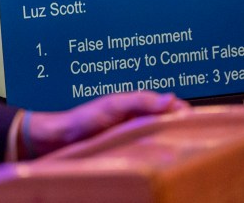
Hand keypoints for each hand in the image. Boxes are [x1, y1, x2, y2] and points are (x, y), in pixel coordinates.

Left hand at [25, 91, 188, 156]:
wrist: (59, 138)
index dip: (182, 112)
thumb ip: (142, 101)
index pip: (170, 106)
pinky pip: (146, 149)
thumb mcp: (114, 105)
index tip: (194, 120)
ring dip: (167, 138)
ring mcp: (131, 134)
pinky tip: (159, 155)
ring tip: (177, 143)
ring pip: (158, 136)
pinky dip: (154, 150)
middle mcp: (136, 119)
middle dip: (179, 125)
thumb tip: (172, 98)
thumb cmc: (83, 119)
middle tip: (189, 134)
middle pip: (167, 122)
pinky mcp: (125, 149)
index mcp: (137, 105)